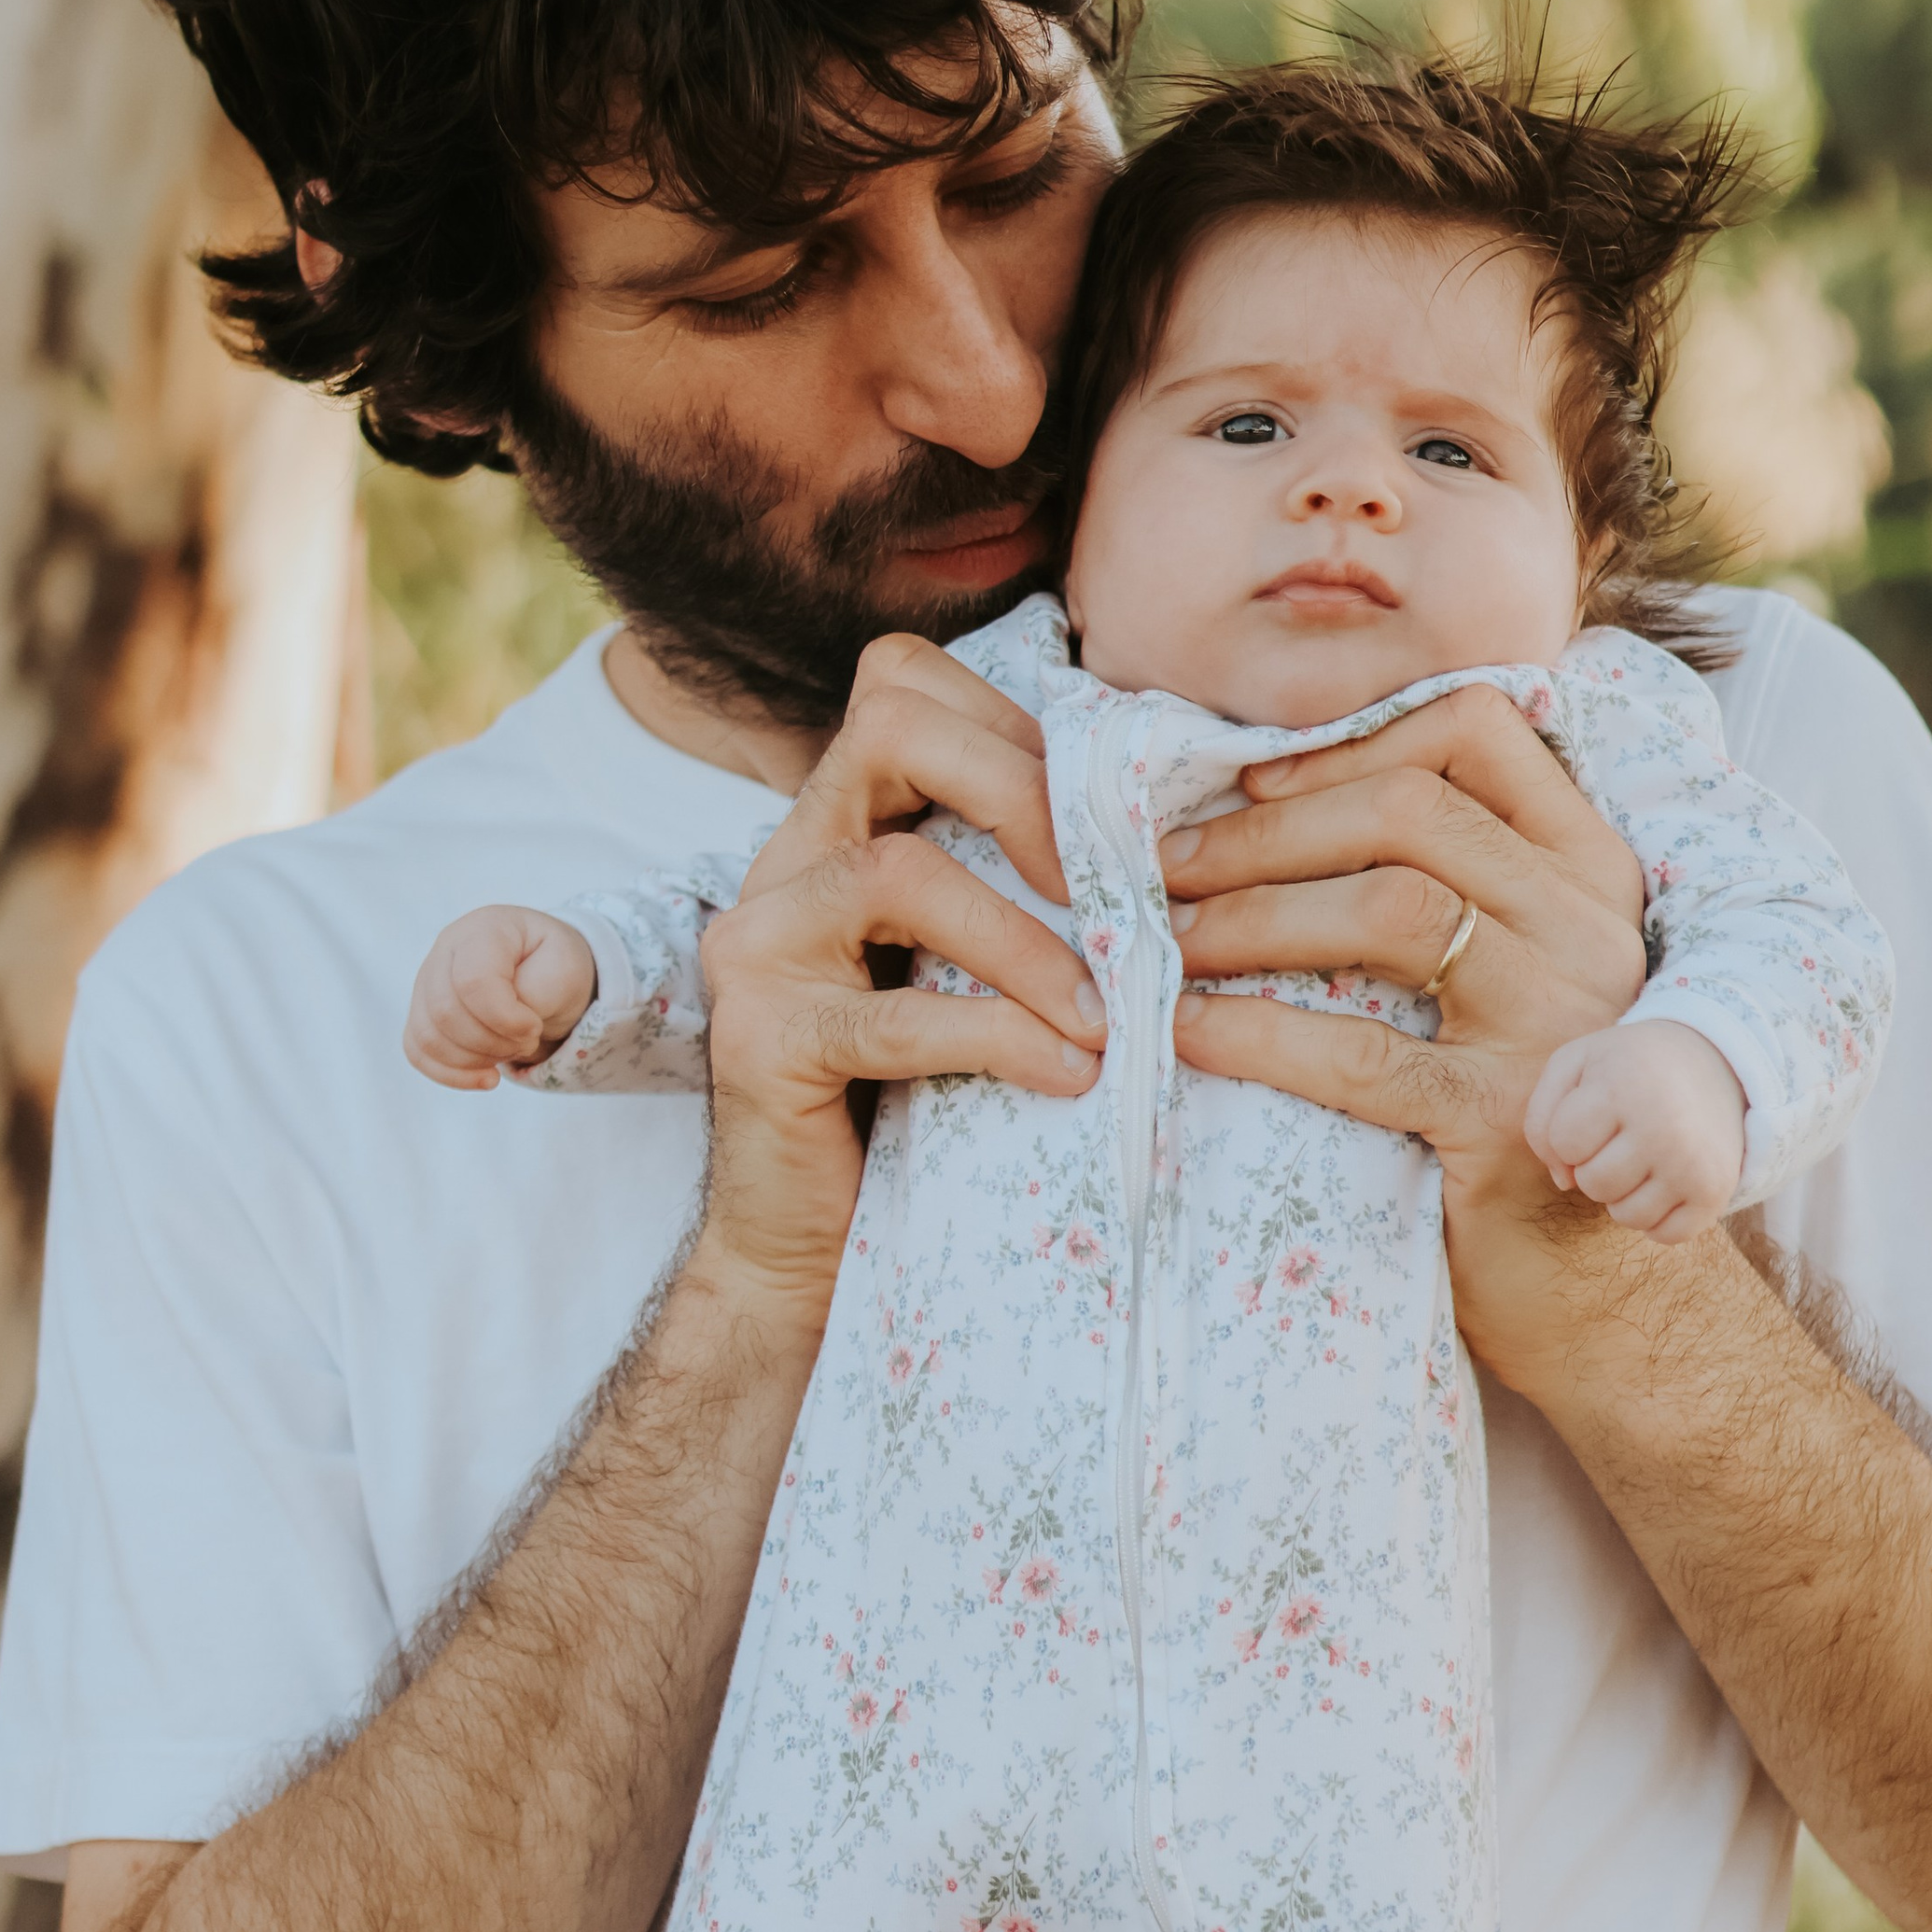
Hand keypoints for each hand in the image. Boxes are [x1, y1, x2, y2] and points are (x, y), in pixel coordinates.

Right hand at [406, 905, 600, 1089]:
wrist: (546, 974)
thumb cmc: (555, 966)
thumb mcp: (565, 969)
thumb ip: (536, 990)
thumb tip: (503, 1021)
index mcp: (483, 929)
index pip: (472, 981)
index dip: (505, 1018)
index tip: (534, 1027)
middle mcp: (445, 951)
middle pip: (445, 1013)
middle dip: (493, 1042)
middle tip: (527, 1040)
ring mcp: (427, 983)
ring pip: (429, 1038)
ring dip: (476, 1060)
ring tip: (510, 1050)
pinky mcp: (422, 1014)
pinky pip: (419, 1053)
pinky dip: (453, 1074)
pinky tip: (487, 1077)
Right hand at [693, 635, 1103, 1315]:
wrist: (808, 1248)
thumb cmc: (920, 1101)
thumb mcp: (979, 967)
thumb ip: (1025, 887)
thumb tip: (1173, 833)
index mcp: (841, 824)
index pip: (904, 683)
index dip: (1016, 723)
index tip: (1102, 819)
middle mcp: (786, 860)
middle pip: (889, 722)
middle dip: (1025, 792)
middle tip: (1108, 890)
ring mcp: (758, 944)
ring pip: (896, 873)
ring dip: (1027, 944)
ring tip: (1103, 1017)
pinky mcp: (759, 1041)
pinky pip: (895, 1018)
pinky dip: (1000, 1038)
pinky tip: (1067, 1075)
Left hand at [1161, 685, 1649, 1379]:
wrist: (1602, 1297)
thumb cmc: (1523, 1120)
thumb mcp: (1508, 980)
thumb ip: (1447, 886)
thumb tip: (1264, 800)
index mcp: (1590, 871)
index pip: (1481, 732)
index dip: (1348, 738)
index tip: (1247, 777)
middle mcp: (1591, 928)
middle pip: (1411, 809)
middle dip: (1266, 827)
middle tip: (1163, 862)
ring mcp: (1560, 1022)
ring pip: (1392, 906)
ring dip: (1253, 914)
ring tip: (1164, 941)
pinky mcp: (1508, 1123)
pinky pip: (1362, 1055)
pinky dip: (1257, 1035)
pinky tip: (1185, 1036)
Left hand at [1525, 1019, 1746, 1243]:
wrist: (1716, 1064)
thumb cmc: (1629, 1067)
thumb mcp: (1575, 1064)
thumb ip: (1542, 1118)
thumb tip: (1563, 1181)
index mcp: (1624, 1086)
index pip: (1564, 1143)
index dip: (1570, 1133)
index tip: (1596, 1111)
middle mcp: (1664, 1127)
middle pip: (1593, 1184)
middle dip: (1595, 1165)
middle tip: (1623, 1135)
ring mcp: (1693, 1164)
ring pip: (1626, 1216)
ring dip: (1624, 1193)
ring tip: (1644, 1156)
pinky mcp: (1714, 1192)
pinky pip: (1663, 1235)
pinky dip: (1657, 1216)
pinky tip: (1666, 1181)